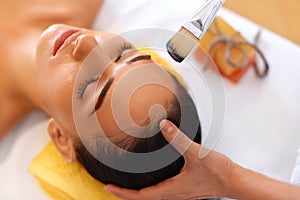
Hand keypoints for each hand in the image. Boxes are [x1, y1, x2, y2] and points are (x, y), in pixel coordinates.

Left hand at [104, 119, 235, 199]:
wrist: (233, 181)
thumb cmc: (217, 172)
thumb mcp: (196, 153)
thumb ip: (178, 139)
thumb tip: (163, 125)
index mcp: (171, 190)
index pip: (140, 196)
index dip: (122, 193)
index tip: (107, 187)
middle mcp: (172, 194)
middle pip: (143, 198)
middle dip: (126, 193)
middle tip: (112, 184)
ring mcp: (178, 192)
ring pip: (152, 195)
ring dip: (138, 190)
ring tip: (127, 181)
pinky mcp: (184, 187)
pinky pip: (161, 190)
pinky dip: (151, 185)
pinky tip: (152, 175)